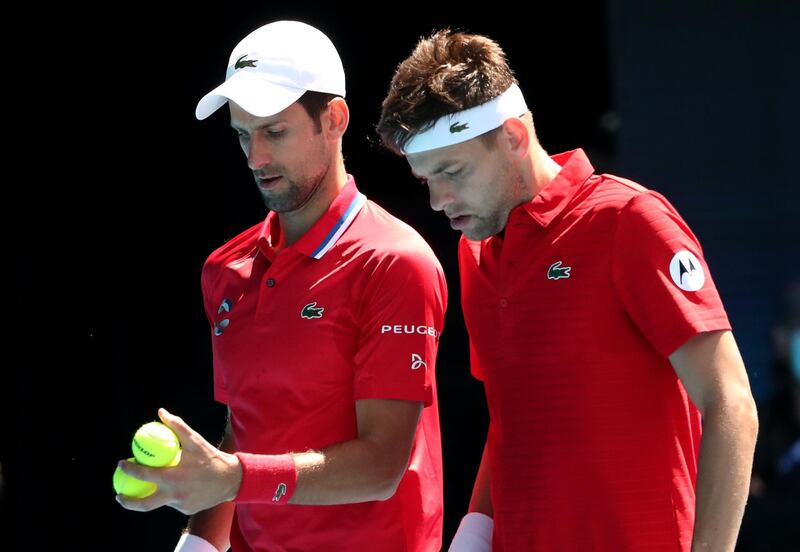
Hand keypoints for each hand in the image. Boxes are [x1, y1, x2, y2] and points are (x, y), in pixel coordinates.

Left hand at [115, 408, 241, 514]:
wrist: (231, 479)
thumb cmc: (211, 457)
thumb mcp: (195, 440)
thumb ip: (177, 426)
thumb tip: (161, 412)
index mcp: (173, 477)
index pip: (144, 475)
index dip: (129, 469)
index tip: (121, 463)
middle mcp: (175, 495)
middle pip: (144, 504)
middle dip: (127, 501)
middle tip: (119, 492)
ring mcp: (181, 505)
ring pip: (161, 500)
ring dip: (153, 493)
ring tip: (147, 485)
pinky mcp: (187, 510)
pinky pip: (173, 502)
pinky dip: (171, 493)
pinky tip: (175, 486)